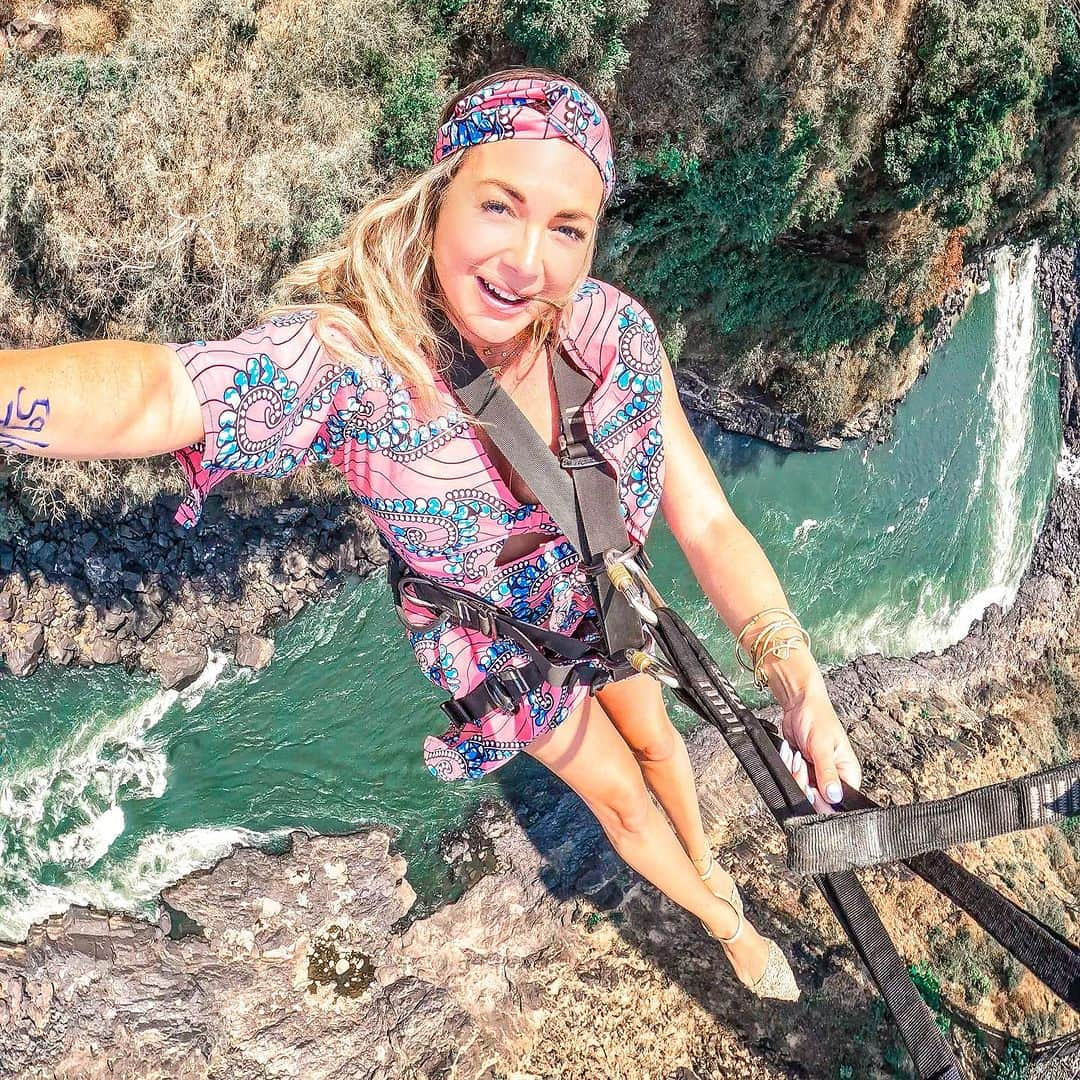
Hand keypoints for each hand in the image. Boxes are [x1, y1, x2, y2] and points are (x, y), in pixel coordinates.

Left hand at [777, 674, 861, 813]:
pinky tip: (791, 753)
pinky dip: (787, 766)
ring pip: (801, 790)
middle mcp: (834, 778)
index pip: (838, 802)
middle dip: (803, 782)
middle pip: (817, 799)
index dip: (822, 799)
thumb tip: (833, 796)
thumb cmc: (817, 718)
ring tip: (797, 755)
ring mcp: (817, 775)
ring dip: (793, 771)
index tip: (811, 787)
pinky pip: (791, 779)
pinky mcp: (803, 770)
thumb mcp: (822, 746)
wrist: (799, 704)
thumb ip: (827, 772)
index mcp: (848, 774)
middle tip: (802, 763)